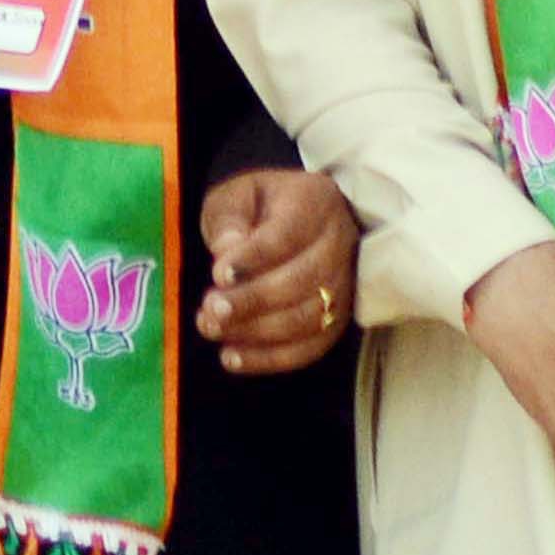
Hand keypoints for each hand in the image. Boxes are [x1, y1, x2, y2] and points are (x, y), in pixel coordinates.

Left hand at [194, 166, 358, 375]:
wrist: (296, 216)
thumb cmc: (259, 206)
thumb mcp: (235, 196)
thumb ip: (229, 221)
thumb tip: (227, 254)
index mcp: (314, 203)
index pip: (287, 235)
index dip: (253, 259)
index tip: (218, 274)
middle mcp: (339, 245)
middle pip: (301, 282)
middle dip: (251, 301)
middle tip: (210, 310)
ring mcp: (343, 286)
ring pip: (307, 319)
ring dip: (256, 332)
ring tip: (213, 329)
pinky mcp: (337, 319)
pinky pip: (311, 347)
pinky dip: (271, 358)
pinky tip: (232, 357)